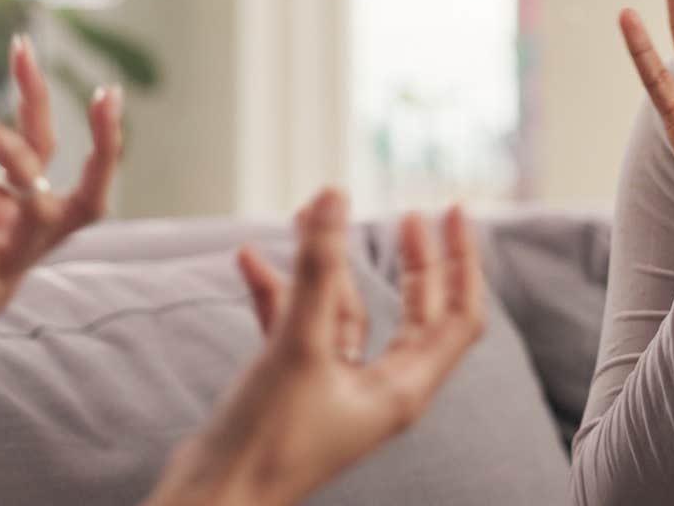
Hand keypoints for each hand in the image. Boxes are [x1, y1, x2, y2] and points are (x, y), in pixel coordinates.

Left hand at [0, 35, 122, 356]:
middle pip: (73, 176)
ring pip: (46, 210)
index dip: (37, 96)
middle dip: (63, 119)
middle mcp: (23, 243)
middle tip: (21, 63)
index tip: (23, 44)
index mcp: (11, 218)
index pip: (42, 148)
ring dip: (15, 157)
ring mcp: (9, 271)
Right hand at [147, 190, 485, 505]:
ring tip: (307, 215)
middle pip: (414, 312)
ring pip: (346, 311)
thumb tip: (334, 197)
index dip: (462, 261)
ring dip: (326, 266)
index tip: (453, 211)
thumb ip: (317, 268)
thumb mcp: (299, 344)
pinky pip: (297, 326)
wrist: (212, 499)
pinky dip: (278, 293)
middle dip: (411, 261)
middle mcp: (377, 389)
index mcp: (402, 388)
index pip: (457, 315)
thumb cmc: (267, 441)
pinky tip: (248, 260)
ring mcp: (334, 387)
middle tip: (408, 215)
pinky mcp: (294, 387)